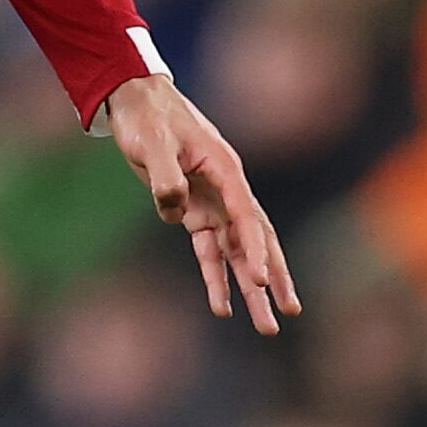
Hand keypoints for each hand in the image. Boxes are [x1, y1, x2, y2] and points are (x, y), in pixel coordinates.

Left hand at [101, 73, 300, 336]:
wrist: (135, 101)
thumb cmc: (148, 117)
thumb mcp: (154, 142)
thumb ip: (165, 175)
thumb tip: (174, 209)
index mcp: (226, 170)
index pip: (247, 218)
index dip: (255, 250)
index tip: (261, 281)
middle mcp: (227, 190)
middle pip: (257, 240)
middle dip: (273, 277)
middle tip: (290, 311)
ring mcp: (212, 202)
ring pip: (237, 252)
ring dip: (249, 287)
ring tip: (266, 325)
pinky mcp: (193, 211)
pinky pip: (209, 251)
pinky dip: (216, 277)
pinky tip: (223, 307)